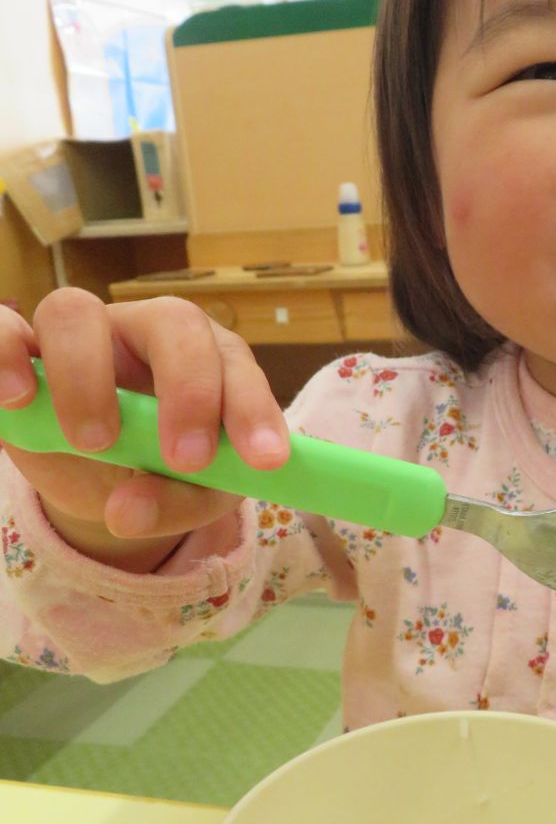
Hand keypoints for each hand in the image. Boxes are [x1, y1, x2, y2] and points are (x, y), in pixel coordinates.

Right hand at [0, 290, 288, 569]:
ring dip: (86, 376)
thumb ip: (172, 503)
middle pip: (172, 320)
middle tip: (184, 460)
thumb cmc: (156, 473)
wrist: (95, 479)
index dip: (250, 406)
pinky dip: (3, 354)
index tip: (261, 461)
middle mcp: (143, 331)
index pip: (234, 360)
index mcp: (204, 358)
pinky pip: (0, 329)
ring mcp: (76, 335)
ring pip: (75, 311)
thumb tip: (126, 512)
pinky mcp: (17, 351)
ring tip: (93, 441)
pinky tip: (19, 400)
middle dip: (189, 388)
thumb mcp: (184, 498)